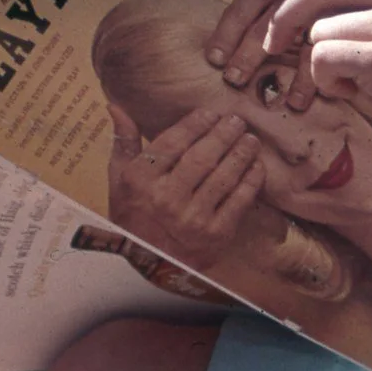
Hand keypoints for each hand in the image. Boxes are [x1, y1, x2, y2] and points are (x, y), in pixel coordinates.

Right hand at [106, 103, 264, 270]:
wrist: (152, 264)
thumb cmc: (134, 216)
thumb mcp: (119, 180)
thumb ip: (124, 142)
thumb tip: (116, 106)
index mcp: (140, 181)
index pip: (172, 143)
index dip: (195, 124)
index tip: (210, 113)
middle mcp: (166, 199)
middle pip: (202, 157)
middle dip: (223, 135)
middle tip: (236, 121)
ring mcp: (192, 219)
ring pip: (224, 177)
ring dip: (241, 154)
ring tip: (249, 139)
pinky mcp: (215, 235)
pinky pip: (239, 201)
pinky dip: (251, 180)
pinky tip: (256, 166)